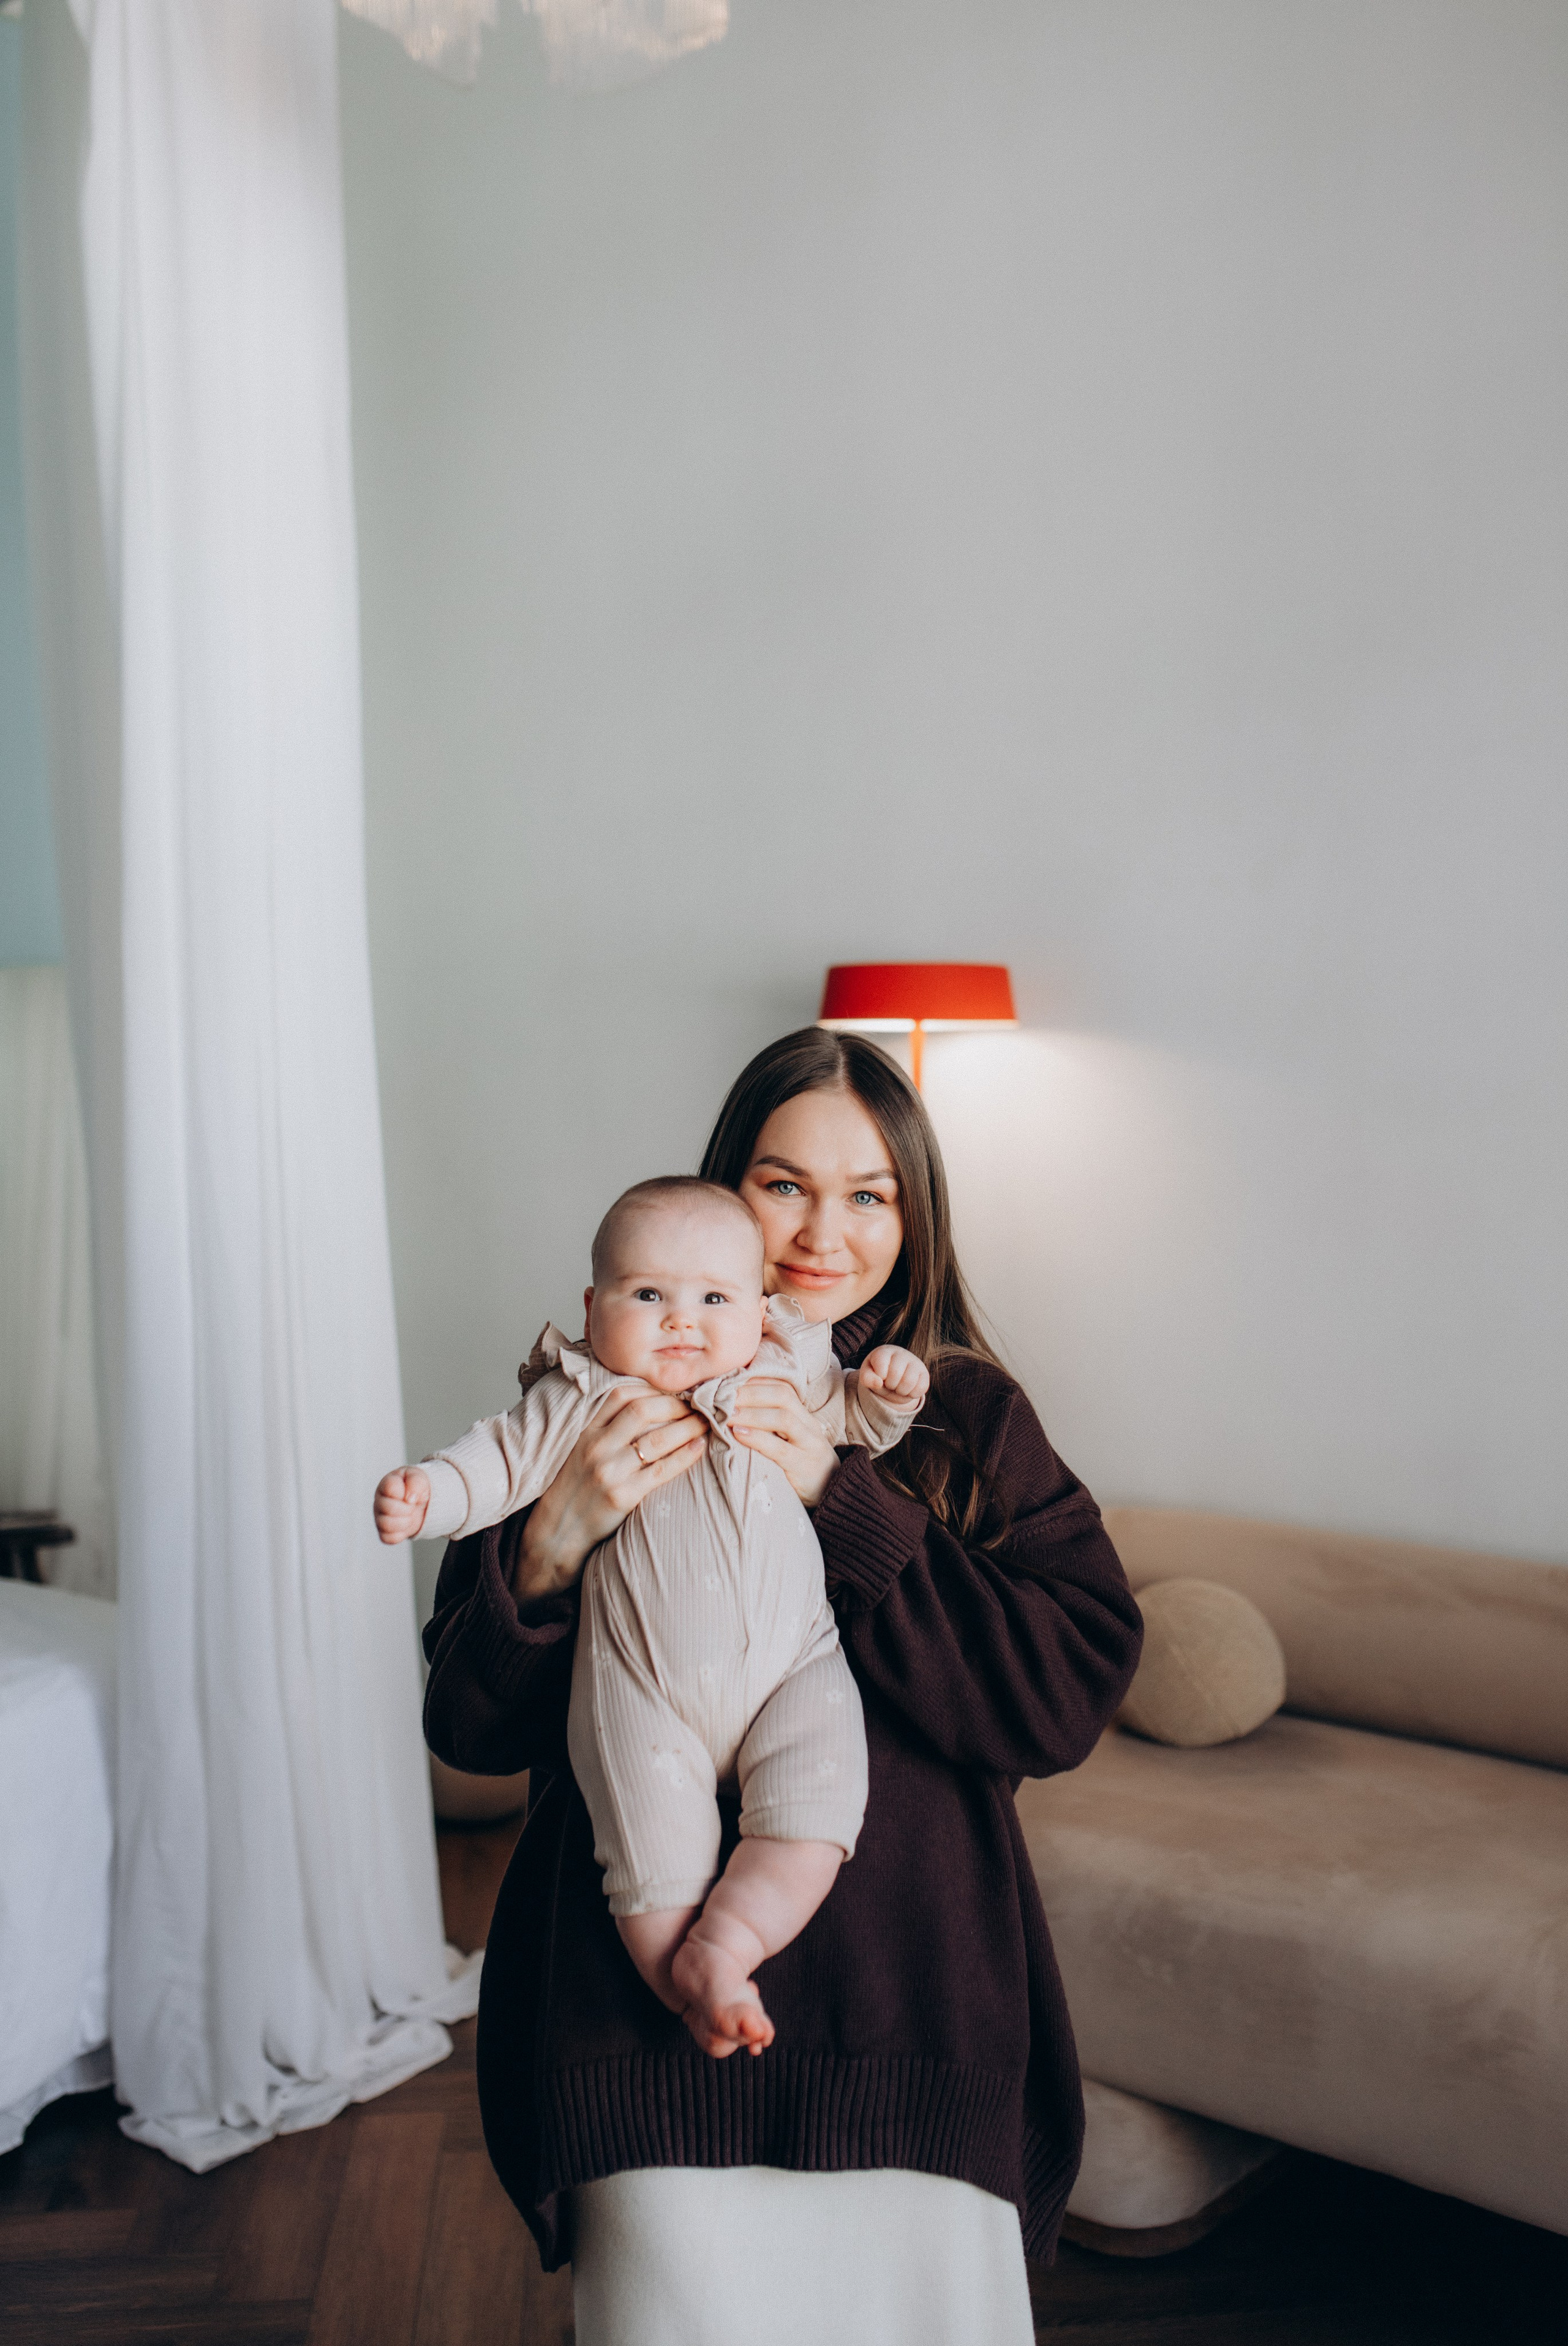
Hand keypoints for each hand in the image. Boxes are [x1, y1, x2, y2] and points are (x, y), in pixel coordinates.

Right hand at [375, 1466, 430, 1544]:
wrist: (422, 1503)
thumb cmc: (417, 1487)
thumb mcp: (420, 1478)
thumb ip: (415, 1482)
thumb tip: (409, 1498)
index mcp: (386, 1484)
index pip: (390, 1487)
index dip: (405, 1492)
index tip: (411, 1493)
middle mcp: (379, 1500)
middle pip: (388, 1507)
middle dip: (407, 1508)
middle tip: (413, 1506)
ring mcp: (380, 1517)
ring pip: (386, 1524)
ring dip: (405, 1522)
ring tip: (410, 1516)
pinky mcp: (383, 1532)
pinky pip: (388, 1538)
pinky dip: (401, 1534)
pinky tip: (406, 1526)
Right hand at [516, 1387, 705, 1601]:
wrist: (557, 1532)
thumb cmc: (575, 1489)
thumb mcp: (581, 1451)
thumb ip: (606, 1428)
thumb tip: (650, 1406)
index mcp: (586, 1431)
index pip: (621, 1395)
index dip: (653, 1389)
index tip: (676, 1390)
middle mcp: (596, 1447)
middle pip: (642, 1411)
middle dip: (676, 1404)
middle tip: (698, 1404)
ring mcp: (609, 1471)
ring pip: (657, 1439)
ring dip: (688, 1427)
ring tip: (706, 1422)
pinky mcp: (623, 1496)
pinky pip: (662, 1470)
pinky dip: (685, 1455)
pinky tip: (700, 1447)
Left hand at [728, 1377, 840, 1509]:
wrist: (831, 1494)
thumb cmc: (799, 1466)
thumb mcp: (787, 1441)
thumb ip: (768, 1425)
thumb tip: (731, 1409)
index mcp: (803, 1415)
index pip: (781, 1386)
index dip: (754, 1382)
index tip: (727, 1383)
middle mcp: (809, 1425)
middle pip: (782, 1396)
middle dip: (750, 1393)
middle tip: (722, 1396)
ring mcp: (810, 1445)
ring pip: (783, 1419)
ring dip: (751, 1413)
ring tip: (727, 1414)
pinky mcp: (804, 1467)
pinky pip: (781, 1449)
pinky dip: (757, 1439)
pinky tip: (738, 1435)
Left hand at [858, 1344, 929, 1404]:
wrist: (893, 1377)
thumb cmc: (877, 1375)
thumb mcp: (867, 1376)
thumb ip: (867, 1378)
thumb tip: (878, 1383)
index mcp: (885, 1352)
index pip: (881, 1363)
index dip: (879, 1375)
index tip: (880, 1376)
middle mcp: (901, 1354)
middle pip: (895, 1374)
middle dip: (890, 1385)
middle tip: (889, 1383)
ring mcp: (915, 1363)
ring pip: (909, 1382)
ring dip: (900, 1391)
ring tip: (897, 1387)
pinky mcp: (924, 1374)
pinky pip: (921, 1388)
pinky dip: (912, 1394)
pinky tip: (907, 1390)